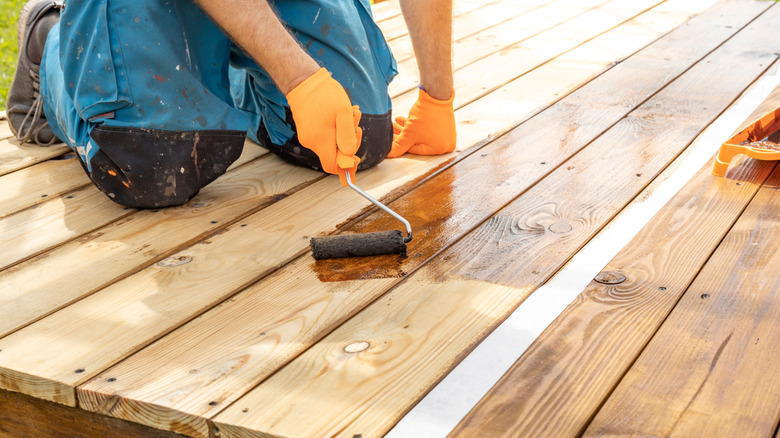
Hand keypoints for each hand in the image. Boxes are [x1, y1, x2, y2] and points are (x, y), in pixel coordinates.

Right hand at [286, 68, 361, 184]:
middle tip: (355, 122)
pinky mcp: (306, 131)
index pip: (332, 166)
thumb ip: (347, 137)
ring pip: (330, 144)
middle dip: (348, 142)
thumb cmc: (325, 95)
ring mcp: (307, 137)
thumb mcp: (343, 114)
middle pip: (334, 155)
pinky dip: (334, 129)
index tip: (356, 157)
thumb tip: (350, 156)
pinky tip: (339, 114)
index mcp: (321, 141)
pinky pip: (324, 137)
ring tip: (348, 113)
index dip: (346, 165)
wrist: (304, 81)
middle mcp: (311, 143)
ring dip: (343, 132)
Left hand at [387, 88, 455, 157]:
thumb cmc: (427, 114)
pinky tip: (403, 120)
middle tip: (392, 130)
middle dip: (403, 135)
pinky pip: (427, 128)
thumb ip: (398, 145)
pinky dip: (416, 125)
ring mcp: (446, 134)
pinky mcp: (444, 125)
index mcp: (440, 149)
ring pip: (421, 134)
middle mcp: (446, 144)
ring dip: (407, 129)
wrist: (436, 94)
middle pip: (418, 142)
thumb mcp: (409, 133)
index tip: (391, 139)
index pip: (415, 150)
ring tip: (396, 123)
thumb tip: (389, 154)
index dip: (401, 144)